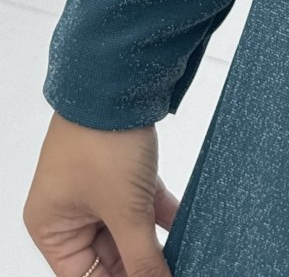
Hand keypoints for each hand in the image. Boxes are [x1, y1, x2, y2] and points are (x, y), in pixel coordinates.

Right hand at [22, 111, 178, 276]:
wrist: (118, 79)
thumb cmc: (101, 140)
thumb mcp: (125, 210)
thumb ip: (142, 259)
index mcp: (52, 227)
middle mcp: (69, 210)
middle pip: (107, 257)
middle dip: (140, 266)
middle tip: (171, 272)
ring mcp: (97, 188)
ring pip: (127, 231)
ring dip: (154, 244)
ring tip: (182, 259)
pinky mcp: (122, 170)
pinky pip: (142, 204)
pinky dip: (162, 217)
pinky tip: (187, 231)